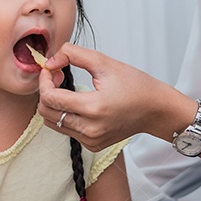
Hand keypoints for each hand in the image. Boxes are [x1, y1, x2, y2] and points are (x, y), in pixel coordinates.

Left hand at [37, 43, 192, 150]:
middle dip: (45, 92)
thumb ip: (73, 55)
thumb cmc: (136, 86)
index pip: (51, 98)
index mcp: (94, 108)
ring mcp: (91, 140)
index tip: (50, 69)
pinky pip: (66, 130)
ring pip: (53, 123)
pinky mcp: (92, 145)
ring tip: (65, 89)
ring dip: (53, 104)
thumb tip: (50, 61)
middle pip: (47, 113)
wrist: (156, 109)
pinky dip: (65, 115)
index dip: (44, 81)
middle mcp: (90, 129)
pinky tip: (77, 102)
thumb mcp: (104, 62)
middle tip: (56, 76)